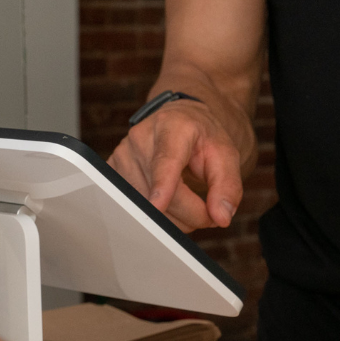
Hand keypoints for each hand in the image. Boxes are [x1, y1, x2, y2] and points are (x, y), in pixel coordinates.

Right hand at [109, 100, 243, 230]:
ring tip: (187, 199)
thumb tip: (221, 217)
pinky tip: (166, 199)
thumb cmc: (202, 138)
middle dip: (192, 215)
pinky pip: (134, 208)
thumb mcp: (226, 155)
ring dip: (175, 218)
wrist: (181, 122)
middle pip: (165, 198)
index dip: (162, 185)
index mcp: (172, 127)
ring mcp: (122, 155)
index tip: (157, 204)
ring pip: (149, 210)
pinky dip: (156, 214)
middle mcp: (141, 138)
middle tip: (209, 209)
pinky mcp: (112, 171)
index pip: (166, 161)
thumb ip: (228, 186)